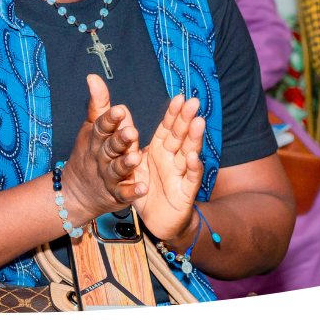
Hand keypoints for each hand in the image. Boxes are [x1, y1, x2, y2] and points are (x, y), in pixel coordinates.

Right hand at [60, 75, 145, 221]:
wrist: (77, 191)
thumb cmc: (90, 152)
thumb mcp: (92, 127)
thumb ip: (99, 104)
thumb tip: (93, 77)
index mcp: (96, 139)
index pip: (102, 127)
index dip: (110, 119)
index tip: (120, 110)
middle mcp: (101, 157)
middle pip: (109, 147)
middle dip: (119, 140)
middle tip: (132, 131)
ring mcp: (108, 177)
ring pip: (116, 169)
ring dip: (126, 164)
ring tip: (136, 158)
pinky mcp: (116, 194)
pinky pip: (124, 193)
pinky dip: (132, 192)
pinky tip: (143, 188)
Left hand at [132, 94, 205, 241]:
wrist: (156, 220)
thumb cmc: (147, 188)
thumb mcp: (134, 162)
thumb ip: (128, 139)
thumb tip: (120, 112)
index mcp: (161, 150)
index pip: (168, 128)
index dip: (173, 114)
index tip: (178, 98)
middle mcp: (173, 159)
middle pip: (181, 136)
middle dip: (187, 119)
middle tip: (193, 102)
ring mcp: (181, 174)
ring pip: (189, 153)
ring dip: (194, 138)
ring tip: (198, 122)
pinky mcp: (185, 192)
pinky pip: (190, 179)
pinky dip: (193, 168)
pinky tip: (193, 157)